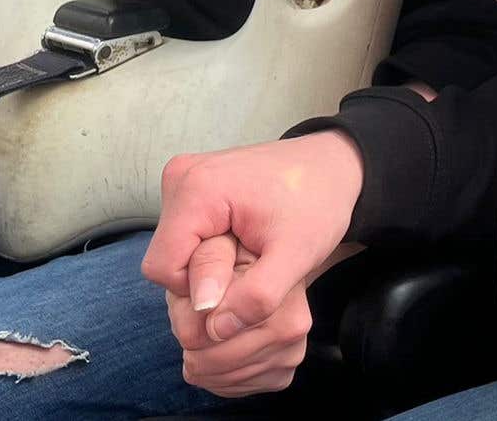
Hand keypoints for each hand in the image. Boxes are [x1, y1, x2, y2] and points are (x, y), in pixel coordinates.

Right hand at [142, 132, 365, 396]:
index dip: (201, 292)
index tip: (246, 280)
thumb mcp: (297, 253)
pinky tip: (246, 247)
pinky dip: (212, 255)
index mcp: (196, 190)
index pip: (164, 270)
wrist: (331, 165)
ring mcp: (184, 181)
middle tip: (256, 266)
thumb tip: (215, 331)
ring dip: (211, 271)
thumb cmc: (318, 202)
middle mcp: (180, 179)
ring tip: (254, 255)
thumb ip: (257, 295)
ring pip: (177, 255)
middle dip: (209, 281)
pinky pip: (186, 241)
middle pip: (168, 263)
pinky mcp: (193, 189)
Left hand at [164, 245, 313, 395]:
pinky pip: (230, 388)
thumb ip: (208, 263)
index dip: (190, 315)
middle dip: (191, 338)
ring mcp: (291, 353)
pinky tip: (219, 347)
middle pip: (210, 358)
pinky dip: (216, 374)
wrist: (277, 259)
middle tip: (197, 313)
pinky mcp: (282, 374)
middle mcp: (292, 325)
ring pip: (217, 377)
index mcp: (279, 290)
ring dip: (201, 357)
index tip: (195, 299)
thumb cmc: (241, 252)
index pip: (210, 329)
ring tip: (207, 328)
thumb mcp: (220, 241)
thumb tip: (205, 305)